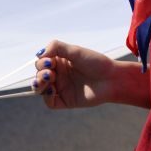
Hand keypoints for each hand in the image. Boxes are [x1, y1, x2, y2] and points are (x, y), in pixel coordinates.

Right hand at [32, 40, 146, 109]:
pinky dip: (46, 97)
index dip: (41, 62)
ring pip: (41, 89)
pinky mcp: (66, 101)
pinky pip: (50, 102)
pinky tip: (51, 90)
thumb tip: (38, 54)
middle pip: (39, 75)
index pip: (42, 62)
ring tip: (47, 79)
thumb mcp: (75, 51)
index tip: (50, 61)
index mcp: (60, 62)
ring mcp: (62, 88)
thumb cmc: (96, 62)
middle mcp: (59, 75)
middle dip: (40, 73)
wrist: (112, 79)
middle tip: (49, 72)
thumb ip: (56, 47)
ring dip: (38, 84)